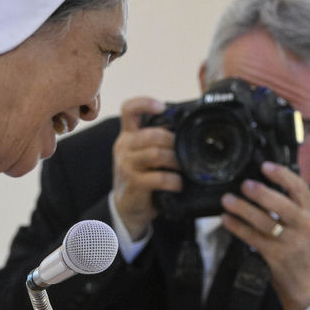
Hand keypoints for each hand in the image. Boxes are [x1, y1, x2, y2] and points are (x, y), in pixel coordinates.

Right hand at [112, 97, 180, 238]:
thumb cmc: (141, 176)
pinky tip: (178, 183)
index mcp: (128, 135)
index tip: (162, 107)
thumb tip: (185, 127)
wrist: (127, 206)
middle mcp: (124, 146)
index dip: (145, 103)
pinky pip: (159, 177)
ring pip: (156, 154)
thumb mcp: (143, 154)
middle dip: (173, 141)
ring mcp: (127, 165)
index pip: (129, 109)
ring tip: (184, 167)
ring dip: (176, 160)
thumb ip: (156, 140)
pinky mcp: (134, 183)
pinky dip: (174, 180)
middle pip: (151, 134)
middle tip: (184, 150)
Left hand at [221, 162, 309, 309]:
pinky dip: (238, 227)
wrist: (308, 281)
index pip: (300, 188)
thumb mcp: (307, 221)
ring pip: (265, 222)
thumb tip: (265, 179)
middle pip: (282, 205)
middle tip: (244, 185)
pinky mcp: (276, 256)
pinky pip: (253, 238)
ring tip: (227, 200)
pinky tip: (227, 220)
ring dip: (243, 209)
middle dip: (261, 193)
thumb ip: (293, 202)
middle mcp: (305, 226)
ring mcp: (291, 242)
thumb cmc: (303, 246)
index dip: (282, 175)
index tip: (265, 166)